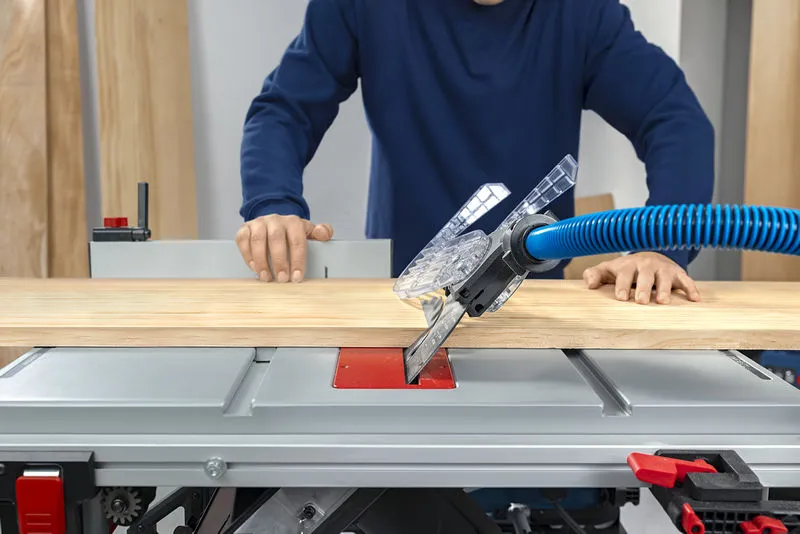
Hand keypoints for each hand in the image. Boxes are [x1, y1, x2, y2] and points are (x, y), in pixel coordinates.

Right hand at [235, 214, 332, 281]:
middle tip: (282, 279)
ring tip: (266, 277)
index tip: (297, 277)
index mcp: (293, 222)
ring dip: (261, 261)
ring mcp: (259, 223)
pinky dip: (247, 255)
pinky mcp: (245, 228)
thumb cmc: (292, 233)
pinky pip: (243, 240)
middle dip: (279, 262)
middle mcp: (275, 220)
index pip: (297, 241)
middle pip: (276, 240)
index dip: (297, 260)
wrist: (273, 223)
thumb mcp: (308, 232)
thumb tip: (326, 233)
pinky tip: (254, 267)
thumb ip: (320, 232)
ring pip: (258, 240)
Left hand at [582, 252, 700, 303]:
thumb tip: (589, 284)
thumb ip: (595, 275)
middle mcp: (646, 265)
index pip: (624, 274)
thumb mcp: (608, 270)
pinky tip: (695, 299)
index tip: (621, 296)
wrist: (648, 258)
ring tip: (662, 301)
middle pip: (645, 275)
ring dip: (665, 289)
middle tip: (641, 301)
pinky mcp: (677, 274)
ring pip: (665, 278)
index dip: (622, 285)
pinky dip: (691, 289)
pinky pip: (686, 281)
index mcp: (628, 265)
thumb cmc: (625, 270)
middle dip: (643, 288)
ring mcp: (663, 269)